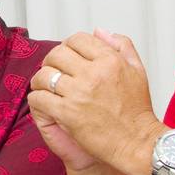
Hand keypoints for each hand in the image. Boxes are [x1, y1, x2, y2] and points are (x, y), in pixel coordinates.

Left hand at [26, 29, 162, 174]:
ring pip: (44, 75)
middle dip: (51, 61)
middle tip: (53, 71)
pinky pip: (39, 98)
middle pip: (57, 54)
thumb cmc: (137, 111)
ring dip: (41, 81)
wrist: (136, 143)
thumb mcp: (137, 70)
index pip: (77, 39)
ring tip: (45, 88)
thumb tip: (99, 31)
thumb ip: (121, 46)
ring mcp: (79, 93)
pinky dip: (37, 99)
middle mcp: (94, 73)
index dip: (68, 46)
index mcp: (110, 60)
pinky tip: (44, 103)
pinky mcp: (67, 113)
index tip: (66, 57)